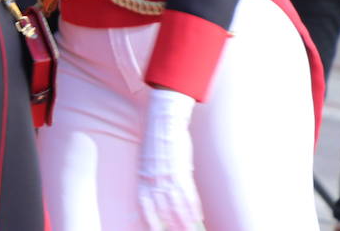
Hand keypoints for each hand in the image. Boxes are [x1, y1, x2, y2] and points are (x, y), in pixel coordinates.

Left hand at [137, 88, 201, 230]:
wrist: (163, 119)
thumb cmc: (155, 139)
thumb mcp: (146, 160)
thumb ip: (150, 177)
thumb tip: (157, 192)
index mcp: (142, 177)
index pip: (144, 207)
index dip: (149, 222)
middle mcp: (153, 179)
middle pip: (163, 211)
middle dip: (171, 226)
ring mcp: (168, 175)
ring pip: (177, 206)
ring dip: (184, 222)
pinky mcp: (181, 170)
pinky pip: (189, 194)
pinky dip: (193, 207)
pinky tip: (198, 217)